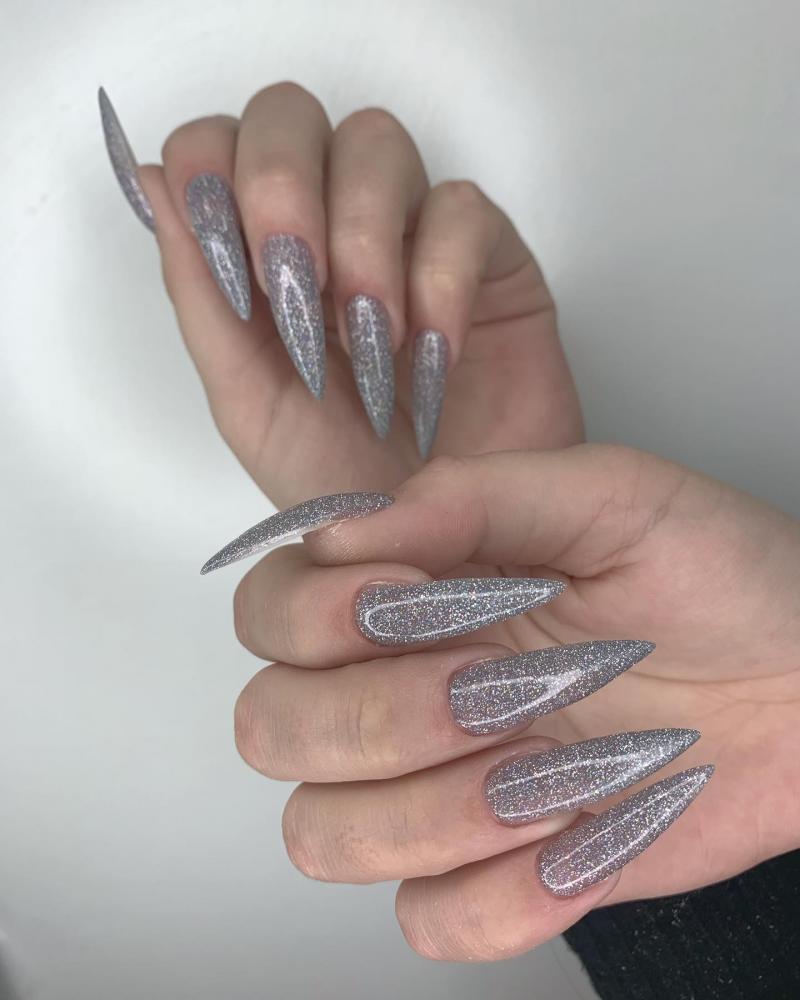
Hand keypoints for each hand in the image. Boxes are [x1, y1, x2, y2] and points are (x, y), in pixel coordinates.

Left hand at [100, 81, 582, 506]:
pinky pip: (463, 209)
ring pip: (377, 143)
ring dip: (362, 239)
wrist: (438, 542)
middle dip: (281, 186)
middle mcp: (328, 228)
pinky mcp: (488, 258)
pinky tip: (432, 351)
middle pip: (290, 115)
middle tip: (297, 283)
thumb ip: (200, 295)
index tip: (234, 264)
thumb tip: (149, 179)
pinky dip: (441, 276)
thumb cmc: (342, 482)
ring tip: (373, 338)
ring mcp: (410, 235)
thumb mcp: (247, 400)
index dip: (212, 176)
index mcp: (258, 259)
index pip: (214, 148)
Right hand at [227, 444, 799, 959]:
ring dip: (424, 813)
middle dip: (370, 718)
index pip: (271, 612)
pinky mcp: (501, 871)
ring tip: (542, 773)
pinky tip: (573, 845)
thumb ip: (476, 496)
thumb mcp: (609, 498)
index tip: (408, 596)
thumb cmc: (720, 576)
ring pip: (322, 835)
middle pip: (272, 729)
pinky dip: (490, 899)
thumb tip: (348, 530)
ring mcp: (446, 787)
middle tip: (489, 690)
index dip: (309, 616)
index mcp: (417, 594)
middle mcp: (407, 689)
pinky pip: (427, 920)